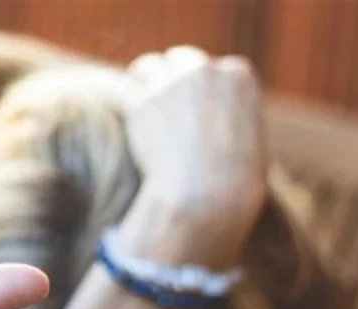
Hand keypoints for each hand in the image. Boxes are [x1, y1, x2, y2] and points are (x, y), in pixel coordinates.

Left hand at [122, 46, 266, 265]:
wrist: (208, 199)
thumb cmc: (236, 183)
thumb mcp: (255, 144)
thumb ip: (241, 121)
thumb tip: (229, 120)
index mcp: (238, 76)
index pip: (214, 68)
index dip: (200, 85)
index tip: (190, 101)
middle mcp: (204, 71)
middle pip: (180, 60)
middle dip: (170, 76)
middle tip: (159, 98)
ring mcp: (170, 83)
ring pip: (148, 67)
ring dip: (142, 81)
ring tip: (134, 99)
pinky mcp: (140, 103)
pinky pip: (116, 88)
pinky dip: (108, 92)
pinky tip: (102, 97)